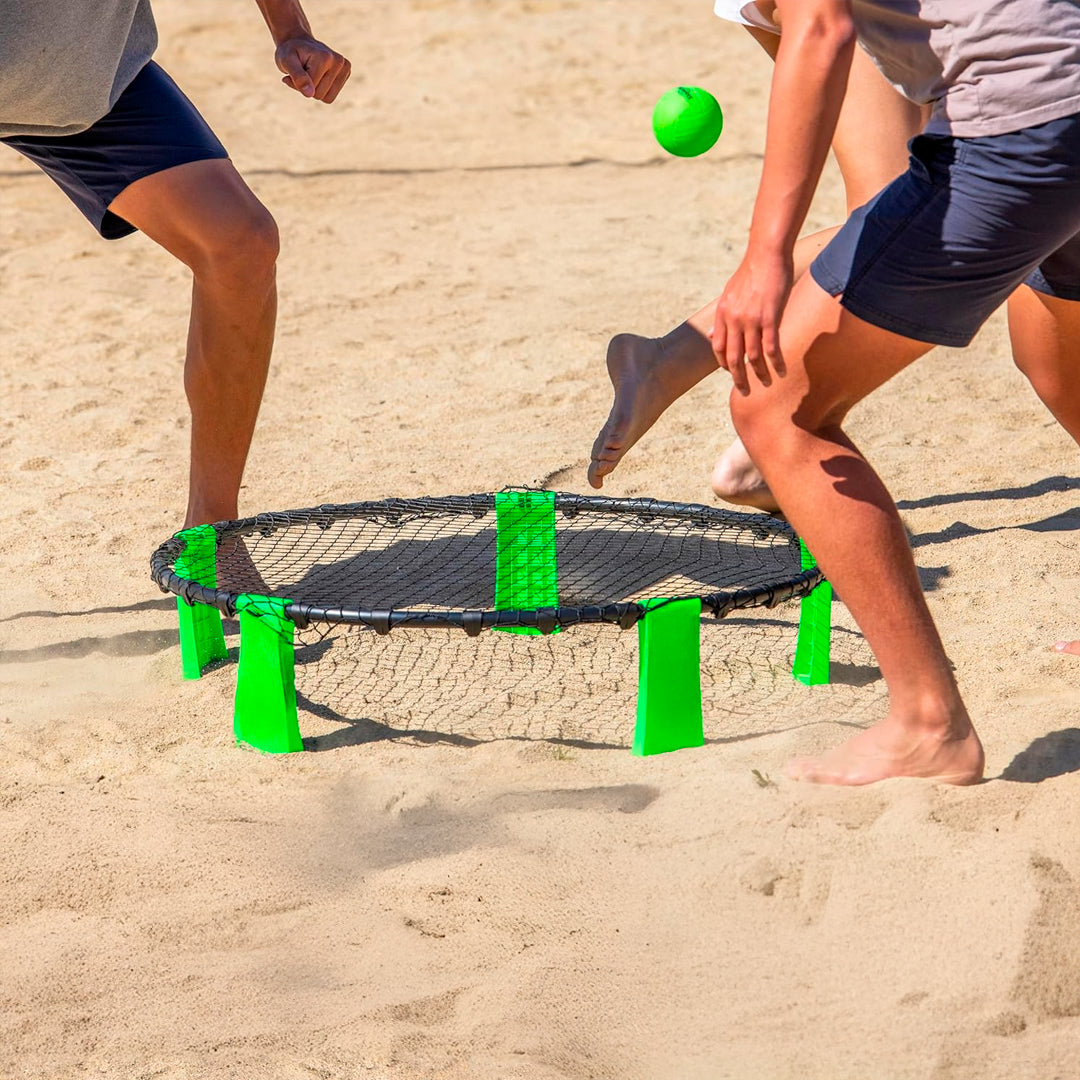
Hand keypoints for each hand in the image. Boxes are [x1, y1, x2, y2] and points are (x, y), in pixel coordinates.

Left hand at [275, 37, 350, 101]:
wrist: (298, 41)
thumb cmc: (290, 52)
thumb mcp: (286, 61)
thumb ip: (297, 77)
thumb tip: (310, 94)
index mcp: (326, 58)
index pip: (312, 89)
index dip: (298, 84)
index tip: (294, 70)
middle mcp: (339, 62)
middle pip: (320, 95)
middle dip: (307, 87)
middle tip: (302, 71)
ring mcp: (345, 67)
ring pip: (327, 98)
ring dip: (314, 90)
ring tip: (309, 73)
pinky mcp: (346, 73)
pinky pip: (331, 96)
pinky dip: (322, 90)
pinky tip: (318, 75)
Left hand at [712, 248, 792, 394]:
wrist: (767, 254)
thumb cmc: (751, 272)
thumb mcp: (728, 294)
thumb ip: (722, 317)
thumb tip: (713, 335)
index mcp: (722, 314)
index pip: (718, 347)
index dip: (724, 363)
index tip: (732, 372)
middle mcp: (733, 320)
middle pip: (733, 358)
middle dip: (739, 378)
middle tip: (745, 392)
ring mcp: (751, 320)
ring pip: (752, 357)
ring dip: (760, 374)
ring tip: (767, 383)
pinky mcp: (769, 318)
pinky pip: (771, 348)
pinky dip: (776, 362)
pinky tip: (781, 371)